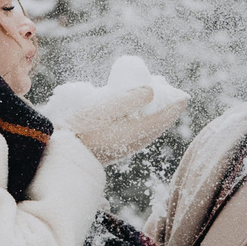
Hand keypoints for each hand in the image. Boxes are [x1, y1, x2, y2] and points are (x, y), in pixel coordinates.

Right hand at [58, 83, 184, 164]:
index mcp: (134, 131)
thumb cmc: (81, 127)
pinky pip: (139, 133)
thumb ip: (129, 98)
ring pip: (149, 130)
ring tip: (156, 100)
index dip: (174, 106)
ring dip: (155, 115)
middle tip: (172, 94)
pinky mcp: (115, 148)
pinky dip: (144, 121)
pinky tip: (137, 116)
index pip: (162, 118)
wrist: (62, 155)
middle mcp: (133, 141)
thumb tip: (151, 91)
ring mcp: (124, 146)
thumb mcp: (104, 107)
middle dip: (167, 109)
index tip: (183, 95)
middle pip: (158, 125)